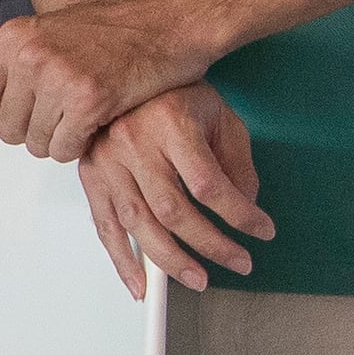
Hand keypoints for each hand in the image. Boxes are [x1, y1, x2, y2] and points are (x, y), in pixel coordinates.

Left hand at [0, 0, 209, 178]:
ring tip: (87, 106)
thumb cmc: (116, 32)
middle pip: (9, 132)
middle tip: (67, 110)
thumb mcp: (51, 38)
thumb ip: (15, 74)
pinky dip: (81, 143)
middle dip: (36, 132)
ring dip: (61, 138)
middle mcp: (28, 56)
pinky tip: (99, 117)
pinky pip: (65, 149)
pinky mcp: (87, 99)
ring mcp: (56, 77)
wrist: (170, 18)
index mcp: (12, 40)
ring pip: (37, 145)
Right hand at [73, 84, 268, 294]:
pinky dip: (122, 260)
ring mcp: (107, 162)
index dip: (240, 215)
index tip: (262, 230)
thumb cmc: (175, 93)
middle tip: (239, 262)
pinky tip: (140, 285)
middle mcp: (134, 143)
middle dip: (211, 245)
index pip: (209, 185)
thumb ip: (237, 164)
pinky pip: (105, 226)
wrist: (124, 69)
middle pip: (174, 210)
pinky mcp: (91, 176)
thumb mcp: (220, 117)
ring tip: (198, 279)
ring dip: (170, 260)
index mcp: (171, 123)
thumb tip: (244, 208)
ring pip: (139, 224)